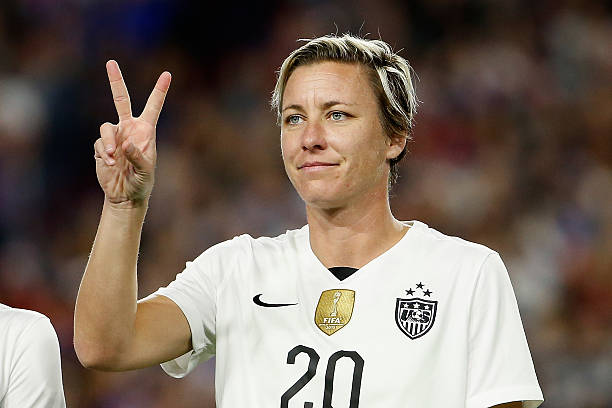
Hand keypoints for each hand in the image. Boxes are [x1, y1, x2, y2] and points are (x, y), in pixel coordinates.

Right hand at [94, 60, 170, 207]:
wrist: (125, 195)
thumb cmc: (142, 182)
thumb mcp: (146, 171)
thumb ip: (137, 156)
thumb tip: (125, 143)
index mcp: (146, 130)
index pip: (153, 106)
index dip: (160, 90)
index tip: (167, 74)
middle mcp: (129, 128)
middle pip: (121, 99)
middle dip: (115, 81)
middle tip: (110, 62)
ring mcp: (114, 136)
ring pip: (105, 127)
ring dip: (108, 143)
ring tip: (113, 158)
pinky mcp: (101, 146)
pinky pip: (99, 144)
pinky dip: (104, 153)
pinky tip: (110, 164)